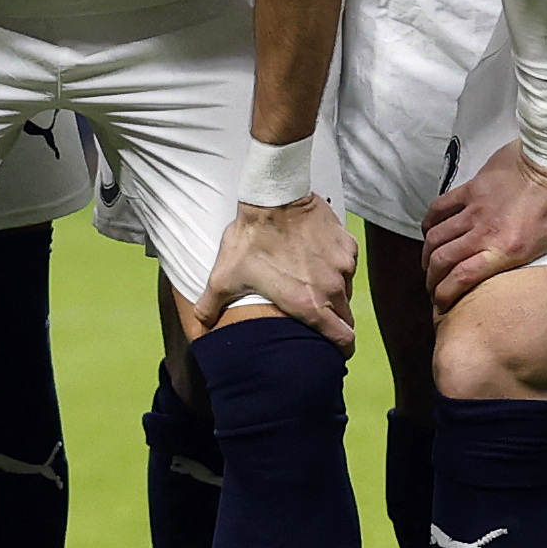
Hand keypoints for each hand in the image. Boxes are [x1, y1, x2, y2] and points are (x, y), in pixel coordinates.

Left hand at [201, 193, 359, 344]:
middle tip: (317, 315)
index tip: (338, 351)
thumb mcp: (224, 276)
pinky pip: (347, 265)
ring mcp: (343, 265)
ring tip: (311, 282)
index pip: (343, 339)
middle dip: (335, 321)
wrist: (274, 196)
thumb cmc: (251, 238)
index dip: (342, 349)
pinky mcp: (346, 244)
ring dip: (333, 292)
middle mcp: (332, 288)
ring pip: (346, 290)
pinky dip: (336, 267)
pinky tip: (316, 258)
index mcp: (309, 303)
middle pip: (346, 317)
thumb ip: (211, 306)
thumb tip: (200, 326)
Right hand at [422, 140, 546, 305]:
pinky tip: (431, 229)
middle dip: (432, 278)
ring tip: (430, 263)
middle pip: (440, 260)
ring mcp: (475, 209)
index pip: (461, 279)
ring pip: (436, 236)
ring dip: (429, 253)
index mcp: (508, 250)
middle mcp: (484, 233)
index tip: (443, 304)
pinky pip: (440, 207)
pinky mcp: (472, 187)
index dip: (445, 295)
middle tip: (435, 286)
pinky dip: (431, 221)